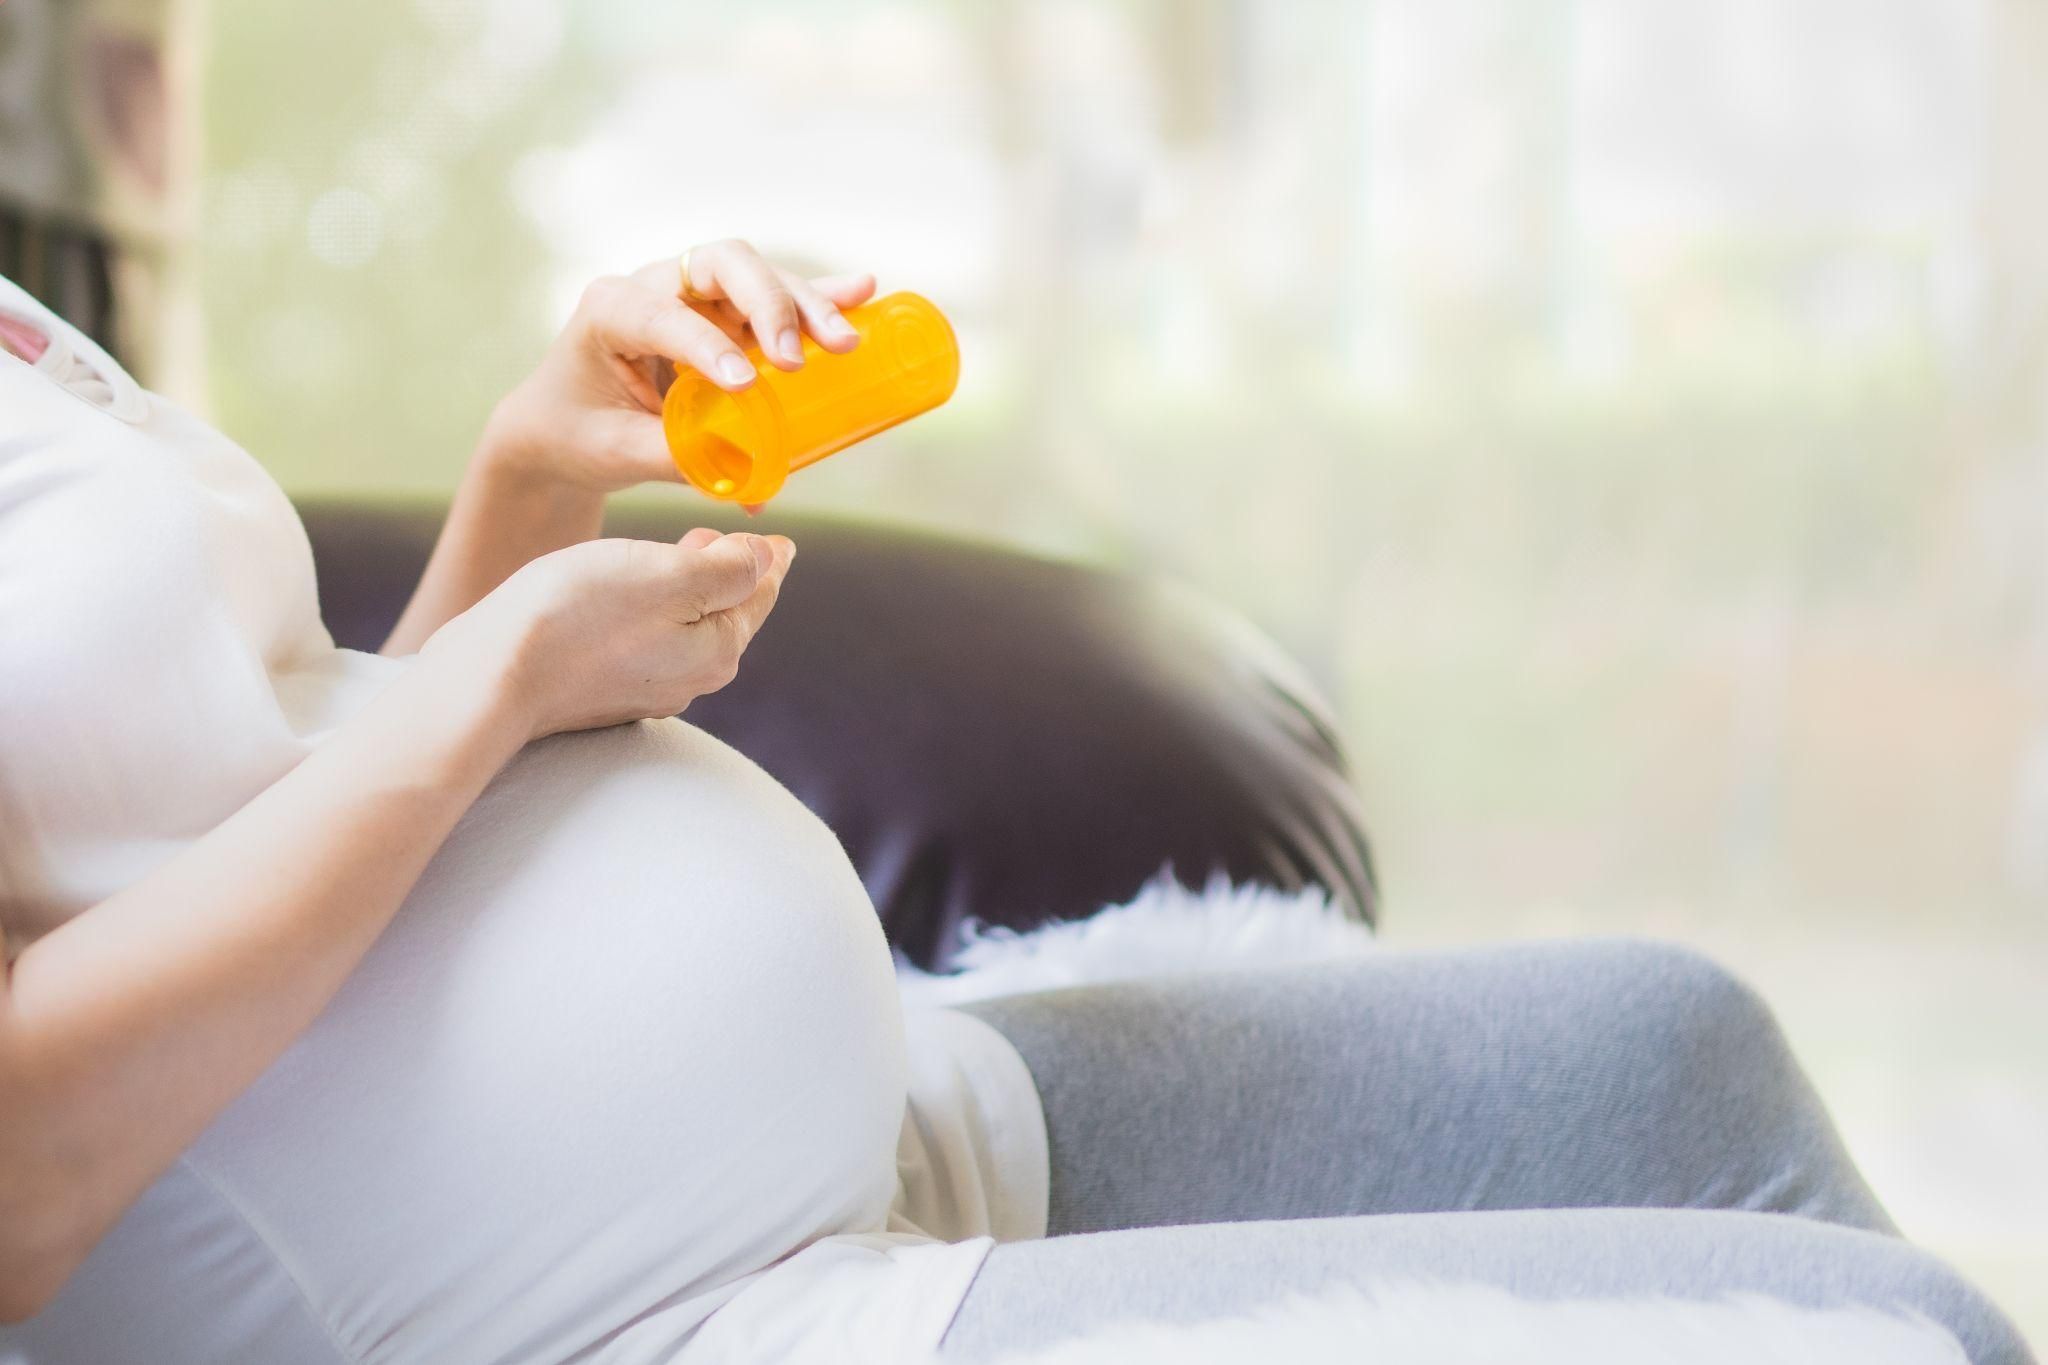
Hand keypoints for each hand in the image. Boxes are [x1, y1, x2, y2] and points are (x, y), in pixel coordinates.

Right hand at [422, 528, 795, 740]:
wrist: (492, 676)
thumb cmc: (579, 615)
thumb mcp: (669, 575)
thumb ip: (727, 568)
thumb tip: (766, 559)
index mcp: (717, 650)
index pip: (758, 595)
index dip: (768, 561)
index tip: (782, 542)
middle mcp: (689, 680)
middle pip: (725, 616)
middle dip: (731, 575)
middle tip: (730, 540)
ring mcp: (644, 690)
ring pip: (684, 630)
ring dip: (688, 591)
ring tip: (682, 554)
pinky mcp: (601, 691)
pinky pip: (644, 644)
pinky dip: (650, 612)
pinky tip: (632, 595)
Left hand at [480, 243, 877, 492]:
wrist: (560, 423)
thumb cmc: (576, 433)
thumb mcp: (614, 453)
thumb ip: (674, 457)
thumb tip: (753, 481)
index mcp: (610, 309)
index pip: (664, 316)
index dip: (706, 344)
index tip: (743, 384)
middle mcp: (655, 286)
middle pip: (724, 267)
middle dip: (769, 306)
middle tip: (797, 358)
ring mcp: (695, 296)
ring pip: (759, 279)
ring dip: (806, 305)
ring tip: (846, 341)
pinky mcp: (726, 318)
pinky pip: (775, 302)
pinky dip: (819, 297)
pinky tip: (863, 292)